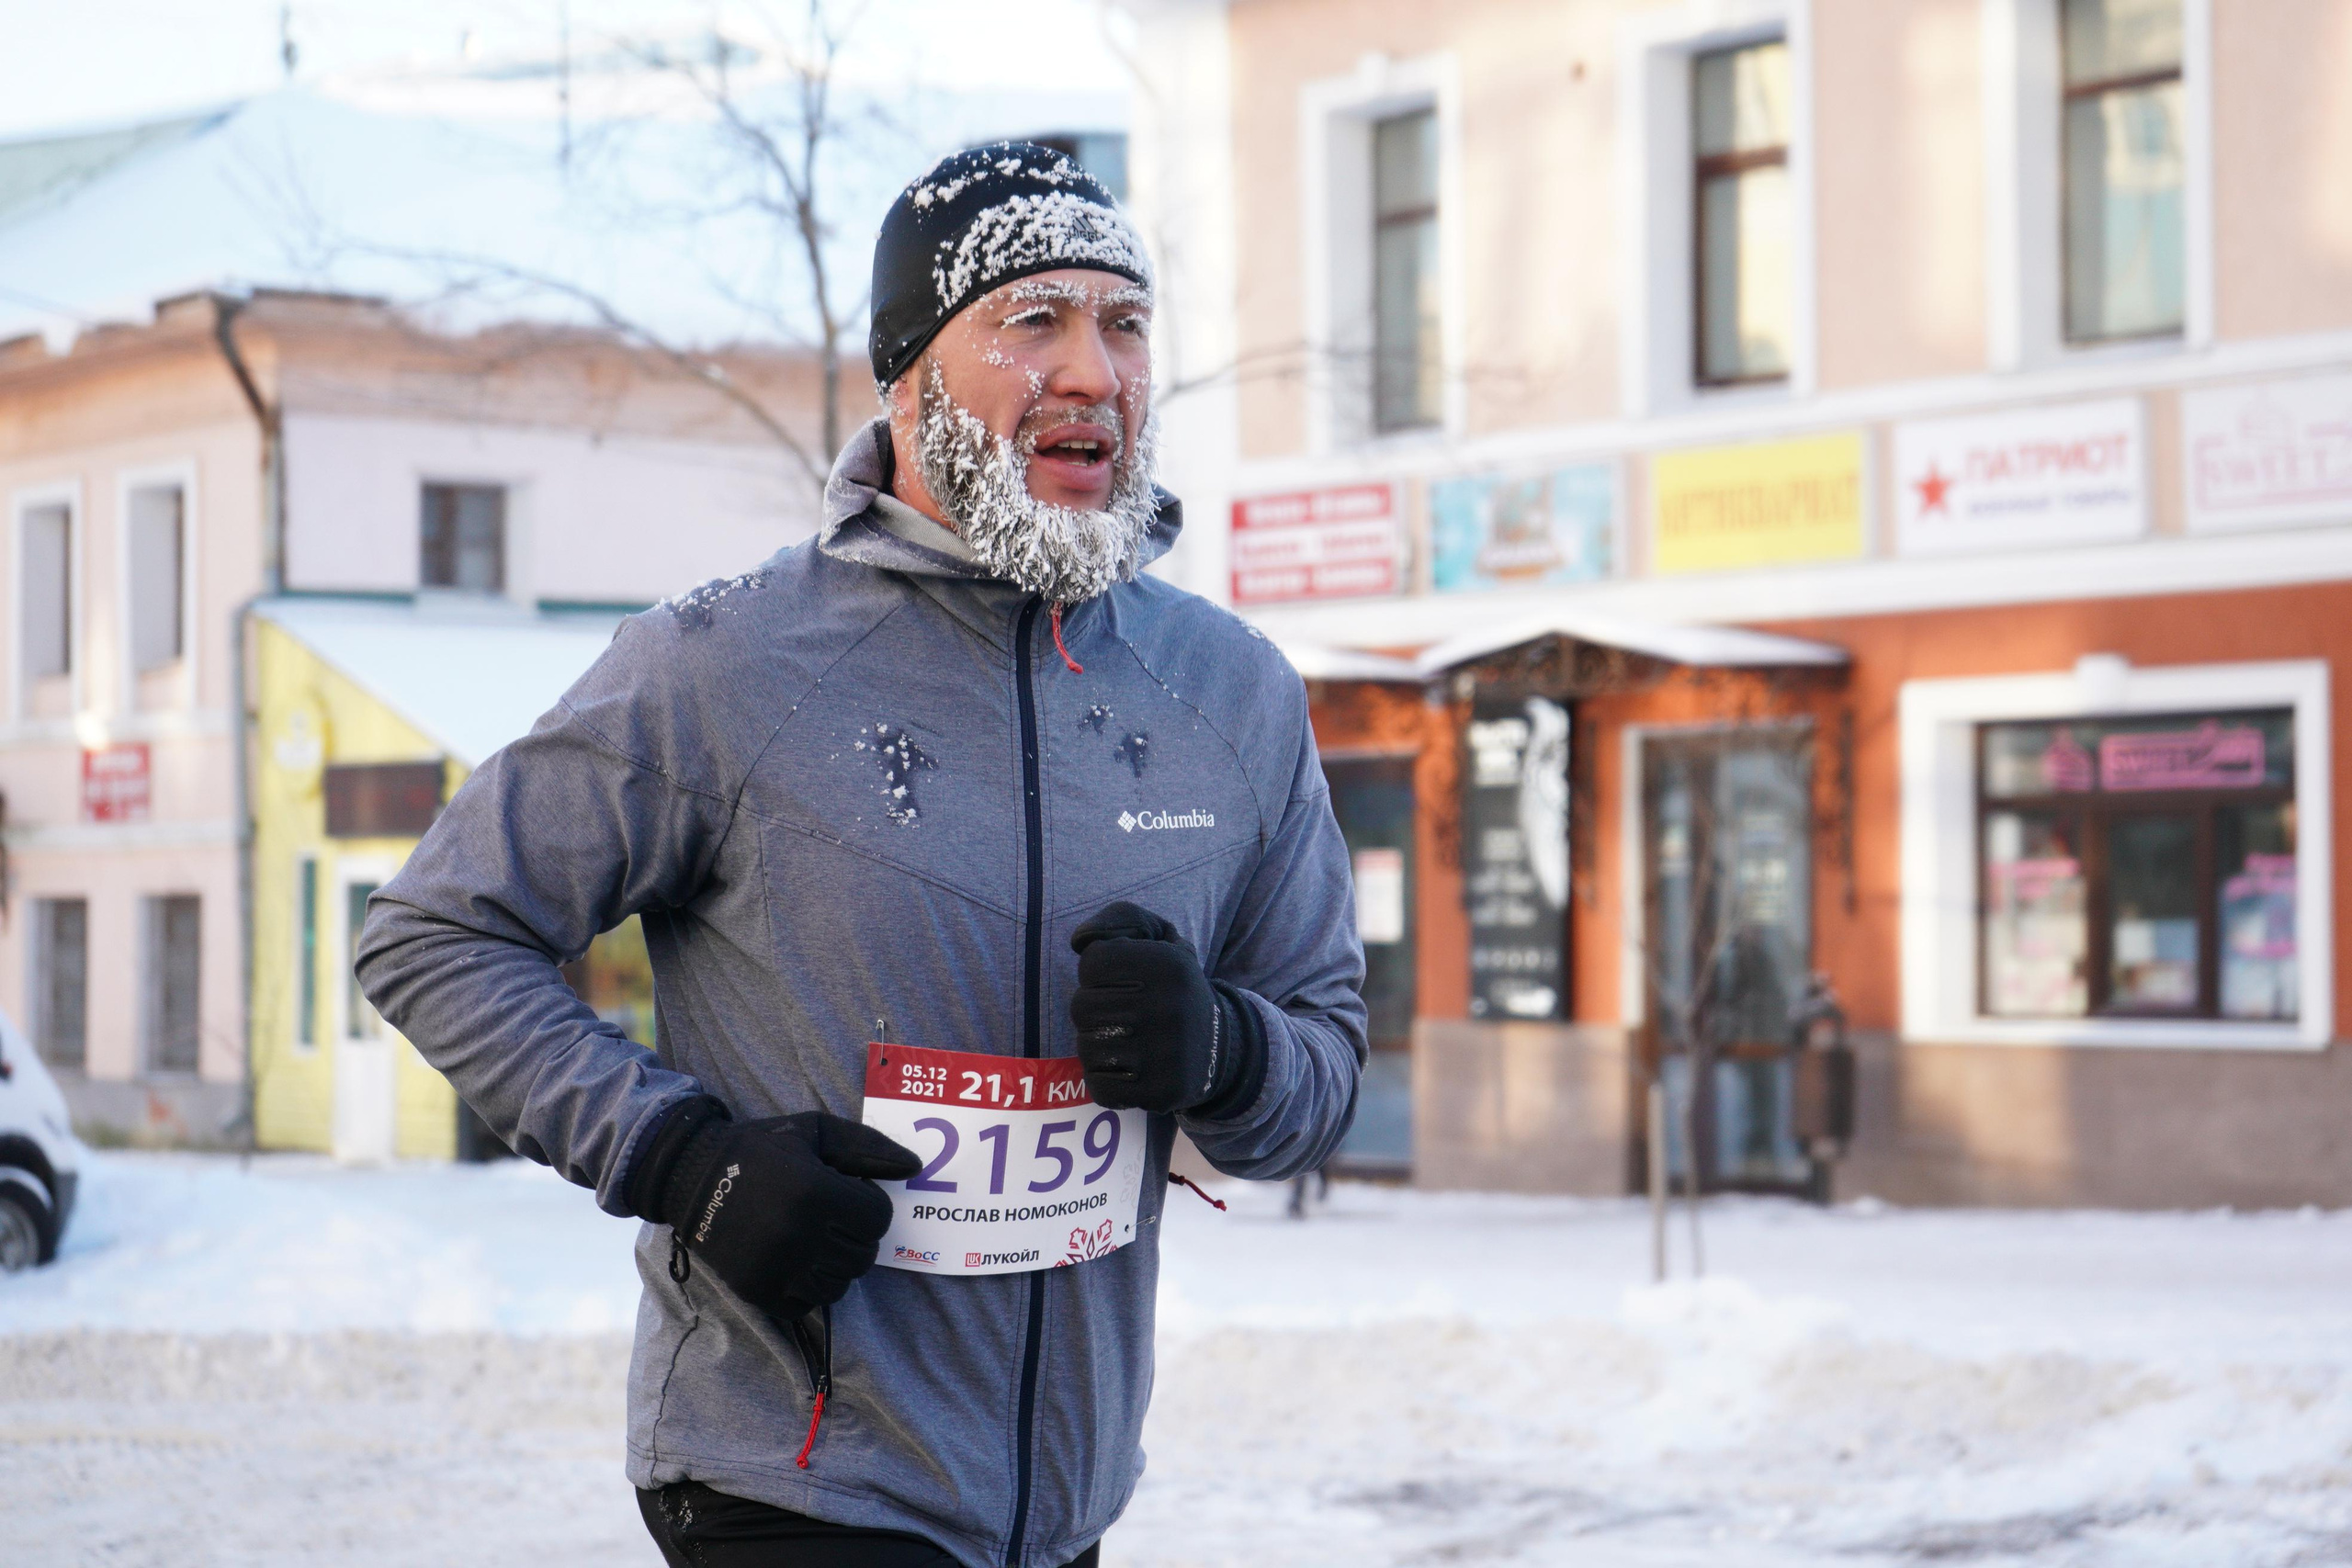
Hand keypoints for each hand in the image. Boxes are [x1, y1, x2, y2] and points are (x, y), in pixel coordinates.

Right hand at [634, 1099, 919, 1317]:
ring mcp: (777, 1268)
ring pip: (839, 1285)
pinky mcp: (757, 1291)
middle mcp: (799, 1236)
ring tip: (814, 1237)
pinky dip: (808, 1286)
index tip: (847, 1192)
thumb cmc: (761, 1148)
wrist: (691, 1176)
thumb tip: (915, 1168)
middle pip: (864, 1255)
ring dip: (836, 1263)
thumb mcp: (816, 1131)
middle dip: (856, 1234)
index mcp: (816, 1193)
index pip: (878, 1219)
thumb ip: (868, 1147)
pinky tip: (795, 1259)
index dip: (869, 1203)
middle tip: (832, 1216)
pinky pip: (807, 1304)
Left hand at [1068, 902, 1263, 1116]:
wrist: (1219, 1046)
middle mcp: (1170, 1007)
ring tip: (1122, 1040)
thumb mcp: (1161, 939)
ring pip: (1087, 1048)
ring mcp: (1167, 1054)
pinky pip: (1101, 1087)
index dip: (1097, 971)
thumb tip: (1079, 940)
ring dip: (1096, 1045)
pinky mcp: (1163, 1091)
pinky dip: (1105, 1079)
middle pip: (1082, 1006)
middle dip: (1092, 1009)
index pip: (1092, 962)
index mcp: (1170, 964)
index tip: (1119, 981)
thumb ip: (1120, 920)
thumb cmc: (1173, 987)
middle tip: (1117, 1014)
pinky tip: (1126, 1069)